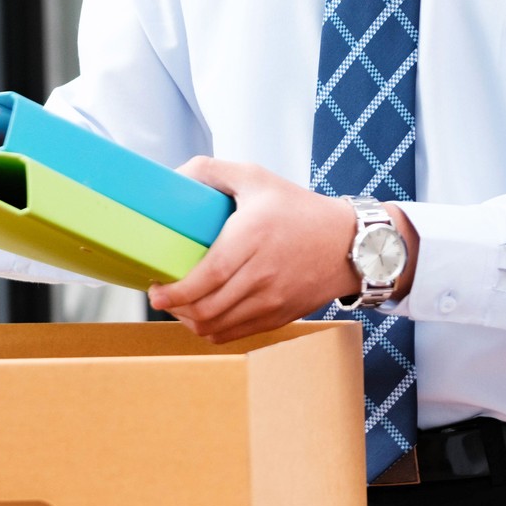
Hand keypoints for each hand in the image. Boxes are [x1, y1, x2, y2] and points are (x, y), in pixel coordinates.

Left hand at [149, 158, 410, 343]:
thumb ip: (212, 170)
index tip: (155, 290)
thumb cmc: (300, 210)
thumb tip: (173, 178)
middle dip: (175, 308)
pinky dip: (212, 330)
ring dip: (191, 321)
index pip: (207, 277)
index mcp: (252, 238)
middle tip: (163, 296)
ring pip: (217, 327)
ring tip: (181, 306)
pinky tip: (205, 316)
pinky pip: (235, 334)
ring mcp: (272, 301)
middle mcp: (262, 274)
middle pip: (206, 309)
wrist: (350, 244)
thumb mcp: (257, 177)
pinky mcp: (278, 317)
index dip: (176, 292)